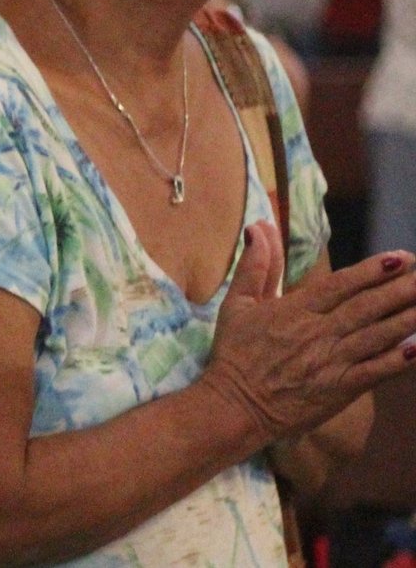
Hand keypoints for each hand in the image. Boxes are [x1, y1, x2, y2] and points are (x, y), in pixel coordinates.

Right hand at [201, 221, 415, 442]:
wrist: (234, 406)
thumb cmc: (235, 354)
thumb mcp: (237, 305)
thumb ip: (255, 266)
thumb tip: (257, 227)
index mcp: (294, 310)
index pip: (340, 285)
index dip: (372, 270)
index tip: (399, 258)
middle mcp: (317, 333)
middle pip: (366, 307)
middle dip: (400, 290)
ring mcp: (331, 362)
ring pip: (377, 336)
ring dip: (407, 319)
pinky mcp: (340, 389)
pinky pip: (375, 371)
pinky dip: (399, 360)